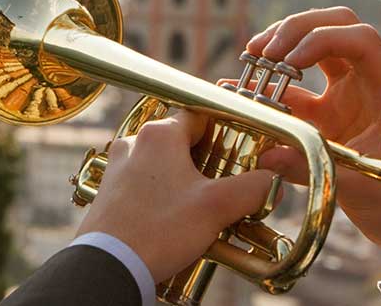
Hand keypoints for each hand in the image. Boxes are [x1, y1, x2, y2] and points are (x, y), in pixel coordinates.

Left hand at [76, 111, 278, 282]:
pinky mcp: (109, 193)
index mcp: (159, 135)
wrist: (109, 265)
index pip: (201, 115)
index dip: (225, 131)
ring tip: (202, 206)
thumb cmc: (159, 230)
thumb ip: (252, 188)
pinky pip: (143, 185)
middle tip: (225, 183)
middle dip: (206, 161)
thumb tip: (272, 181)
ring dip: (184, 181)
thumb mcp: (217, 207)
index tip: (241, 149)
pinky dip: (162, 196)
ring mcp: (117, 168)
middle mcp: (133, 144)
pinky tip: (174, 219)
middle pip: (181, 141)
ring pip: (161, 165)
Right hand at [242, 6, 380, 253]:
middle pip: (335, 26)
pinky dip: (266, 86)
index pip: (360, 39)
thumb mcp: (357, 186)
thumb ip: (313, 168)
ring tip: (252, 57)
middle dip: (297, 28)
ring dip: (281, 45)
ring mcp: (346, 95)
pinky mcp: (326, 114)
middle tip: (266, 50)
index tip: (291, 61)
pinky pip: (293, 90)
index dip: (323, 40)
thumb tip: (266, 156)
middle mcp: (366, 83)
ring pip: (313, 46)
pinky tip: (236, 88)